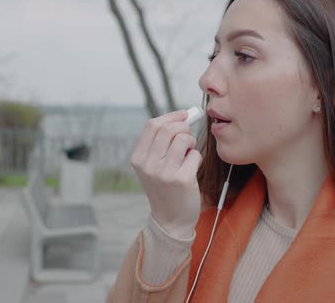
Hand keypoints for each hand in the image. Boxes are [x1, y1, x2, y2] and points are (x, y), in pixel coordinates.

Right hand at [130, 110, 201, 238]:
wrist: (171, 220)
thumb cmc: (166, 187)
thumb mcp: (153, 165)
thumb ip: (162, 141)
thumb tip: (184, 115)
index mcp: (138, 158)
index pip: (152, 125)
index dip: (171, 116)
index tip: (184, 115)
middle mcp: (148, 165)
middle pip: (168, 129)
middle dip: (184, 128)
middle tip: (188, 138)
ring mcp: (164, 172)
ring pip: (183, 139)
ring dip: (191, 143)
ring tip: (188, 155)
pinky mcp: (181, 179)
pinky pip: (195, 155)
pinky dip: (197, 158)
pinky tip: (191, 170)